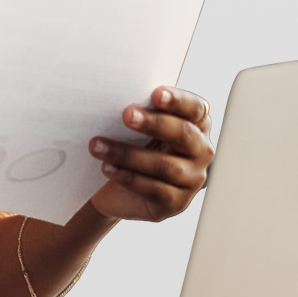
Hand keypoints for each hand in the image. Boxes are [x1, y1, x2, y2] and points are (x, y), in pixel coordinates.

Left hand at [88, 86, 212, 222]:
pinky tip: (107, 168)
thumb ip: (139, 113)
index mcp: (196, 126)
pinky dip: (127, 177)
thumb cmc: (130, 148)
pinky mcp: (176, 202)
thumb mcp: (135, 129)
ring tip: (98, 146)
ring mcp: (192, 179)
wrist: (116, 190)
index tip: (156, 93)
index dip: (178, 100)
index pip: (196, 108)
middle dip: (154, 123)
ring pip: (165, 165)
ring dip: (128, 154)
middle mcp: (200, 151)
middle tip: (126, 114)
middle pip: (183, 135)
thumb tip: (118, 95)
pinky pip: (154, 189)